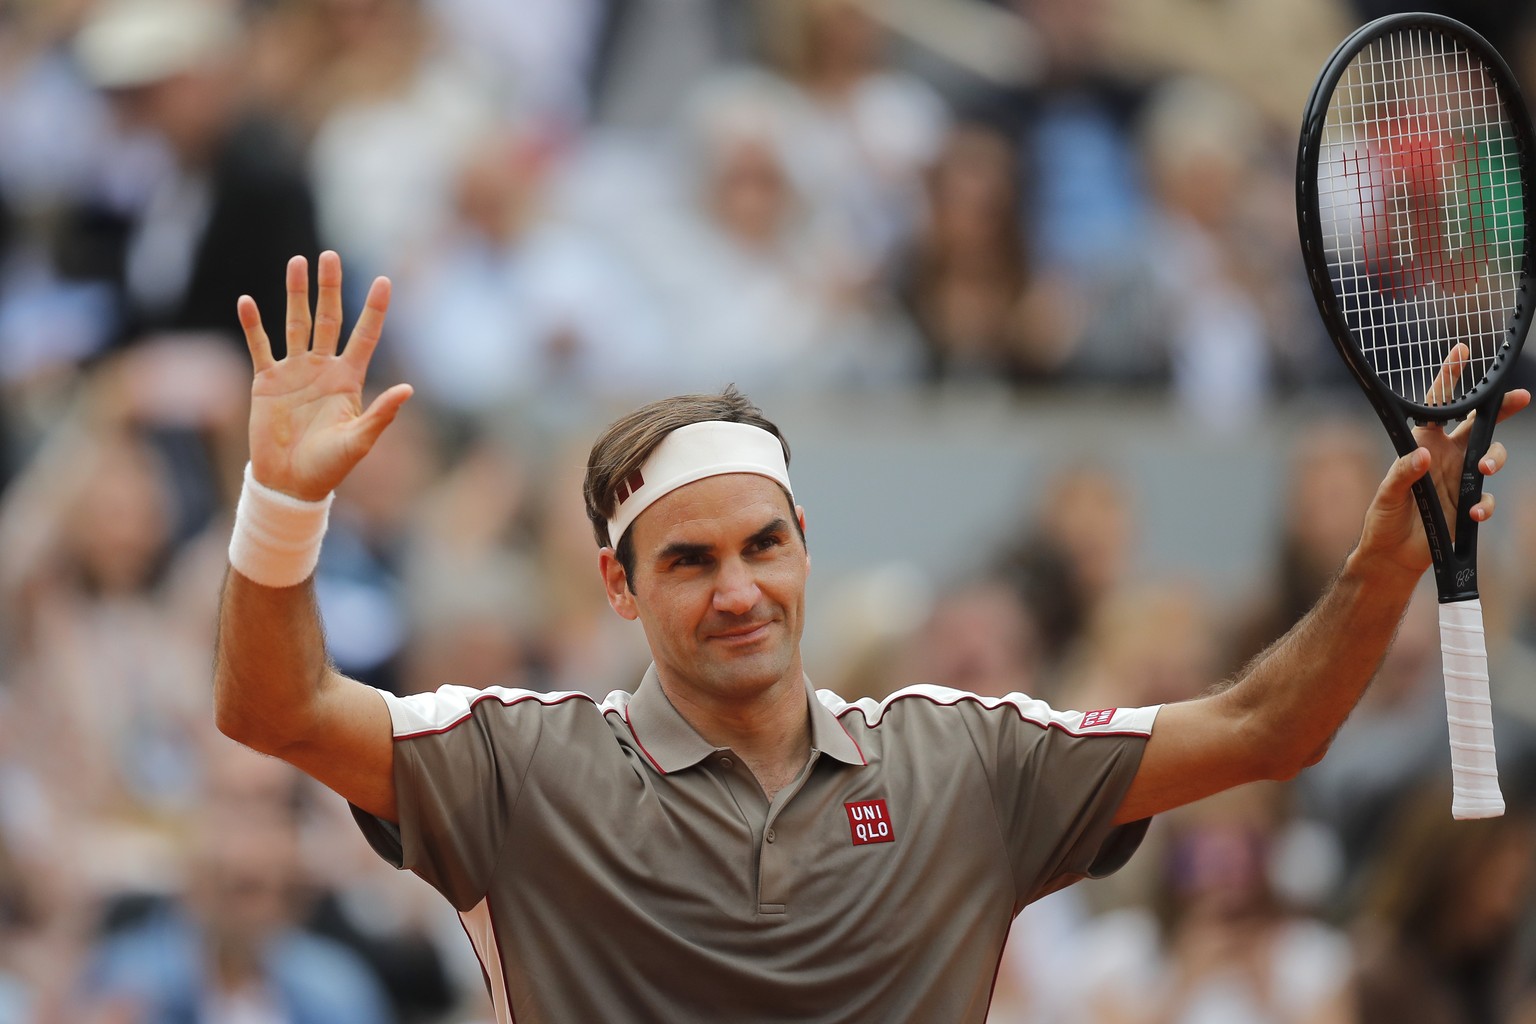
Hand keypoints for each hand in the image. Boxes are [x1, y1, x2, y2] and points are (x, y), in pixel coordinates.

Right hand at [239, 252, 412, 500]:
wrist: (291, 483)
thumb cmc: (330, 466)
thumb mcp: (359, 441)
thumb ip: (382, 415)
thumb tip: (409, 390)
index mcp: (349, 379)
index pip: (364, 336)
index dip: (374, 310)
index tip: (384, 281)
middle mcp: (323, 368)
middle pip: (328, 318)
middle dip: (329, 288)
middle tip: (330, 256)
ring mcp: (294, 372)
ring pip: (295, 324)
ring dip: (295, 294)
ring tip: (297, 262)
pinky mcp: (266, 381)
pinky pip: (260, 347)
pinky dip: (253, 325)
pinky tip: (248, 301)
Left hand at [1357, 344, 1529, 578]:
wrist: (1393, 554)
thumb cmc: (1384, 518)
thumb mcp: (1387, 494)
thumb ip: (1403, 474)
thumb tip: (1424, 455)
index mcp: (1423, 445)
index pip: (1437, 407)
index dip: (1449, 378)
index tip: (1461, 350)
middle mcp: (1445, 457)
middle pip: (1479, 425)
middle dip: (1501, 409)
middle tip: (1520, 396)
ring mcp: (1459, 479)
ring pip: (1491, 456)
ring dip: (1495, 457)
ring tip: (1486, 467)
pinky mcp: (1468, 504)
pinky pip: (1486, 498)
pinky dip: (1485, 504)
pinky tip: (1474, 514)